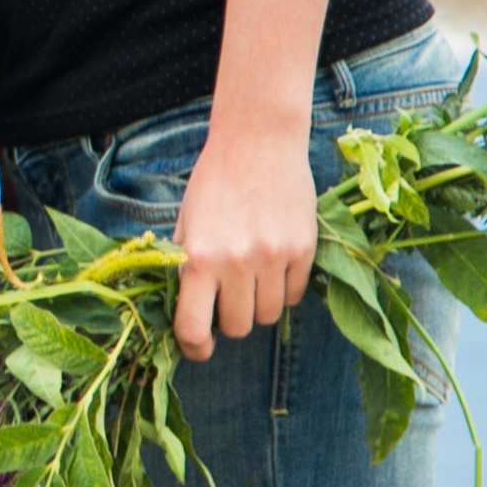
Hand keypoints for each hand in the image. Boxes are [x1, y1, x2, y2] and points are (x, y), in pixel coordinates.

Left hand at [171, 122, 318, 360]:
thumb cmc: (214, 181)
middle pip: (238, 328)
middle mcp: (236, 263)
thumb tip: (184, 313)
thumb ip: (184, 267)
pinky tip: (273, 264)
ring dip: (258, 306)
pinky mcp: (303, 250)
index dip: (194, 348)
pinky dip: (283, 290)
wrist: (258, 139)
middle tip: (226, 298)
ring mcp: (273, 258)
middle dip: (230, 320)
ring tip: (251, 279)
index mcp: (199, 258)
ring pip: (268, 317)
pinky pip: (294, 296)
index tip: (199, 347)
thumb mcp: (186, 222)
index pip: (193, 329)